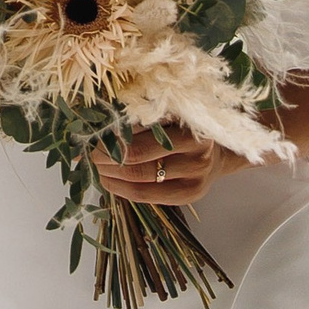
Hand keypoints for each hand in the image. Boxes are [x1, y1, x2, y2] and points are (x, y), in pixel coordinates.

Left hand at [91, 130, 242, 206]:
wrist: (219, 152)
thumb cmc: (185, 127)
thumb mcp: (168, 113)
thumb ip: (140, 115)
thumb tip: (94, 121)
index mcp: (189, 123)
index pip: (141, 131)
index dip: (111, 137)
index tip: (91, 135)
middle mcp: (197, 151)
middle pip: (137, 159)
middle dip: (106, 157)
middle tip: (90, 153)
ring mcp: (196, 176)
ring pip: (140, 180)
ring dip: (110, 175)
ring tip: (96, 168)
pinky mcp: (191, 195)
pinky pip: (147, 196)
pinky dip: (121, 188)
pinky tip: (109, 181)